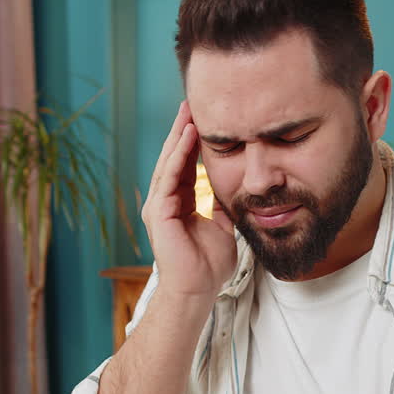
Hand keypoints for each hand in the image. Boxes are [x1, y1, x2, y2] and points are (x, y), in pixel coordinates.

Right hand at [141, 101, 236, 297]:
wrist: (197, 290)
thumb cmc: (208, 266)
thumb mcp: (222, 227)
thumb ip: (222, 205)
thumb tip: (235, 187)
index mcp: (177, 204)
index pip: (184, 166)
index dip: (193, 143)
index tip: (201, 119)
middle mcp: (164, 202)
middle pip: (173, 159)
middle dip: (181, 131)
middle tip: (190, 103)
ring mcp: (159, 206)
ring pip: (169, 163)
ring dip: (178, 136)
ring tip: (188, 112)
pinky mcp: (160, 212)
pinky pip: (169, 177)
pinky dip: (178, 155)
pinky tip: (187, 136)